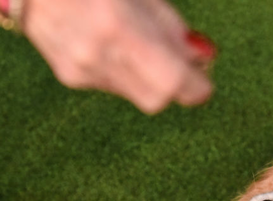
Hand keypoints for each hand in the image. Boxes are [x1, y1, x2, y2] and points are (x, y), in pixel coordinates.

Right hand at [1, 0, 214, 113]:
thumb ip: (171, 27)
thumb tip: (201, 57)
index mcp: (119, 28)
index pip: (171, 83)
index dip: (195, 87)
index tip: (204, 80)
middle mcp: (97, 56)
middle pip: (155, 99)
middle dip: (173, 87)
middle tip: (179, 64)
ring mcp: (79, 70)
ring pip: (133, 93)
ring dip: (147, 76)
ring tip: (135, 39)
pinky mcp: (68, 76)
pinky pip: (110, 84)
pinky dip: (122, 70)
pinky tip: (109, 42)